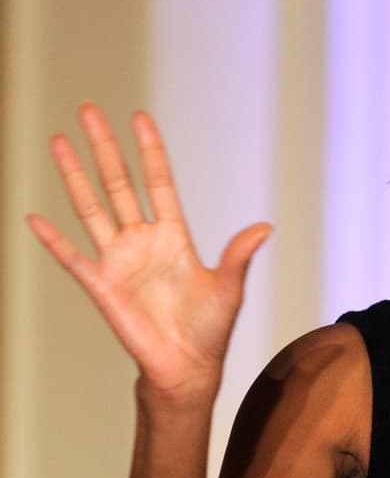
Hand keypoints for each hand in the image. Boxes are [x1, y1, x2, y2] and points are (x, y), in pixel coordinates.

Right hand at [26, 104, 271, 401]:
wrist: (186, 368)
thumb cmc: (209, 329)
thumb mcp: (229, 288)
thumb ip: (239, 255)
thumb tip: (266, 226)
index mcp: (174, 236)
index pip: (158, 182)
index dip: (150, 152)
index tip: (141, 118)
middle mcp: (142, 241)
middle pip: (118, 184)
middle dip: (104, 147)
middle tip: (89, 109)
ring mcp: (118, 260)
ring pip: (91, 207)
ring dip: (74, 175)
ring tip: (60, 141)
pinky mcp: (101, 285)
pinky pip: (71, 257)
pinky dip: (52, 239)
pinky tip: (34, 217)